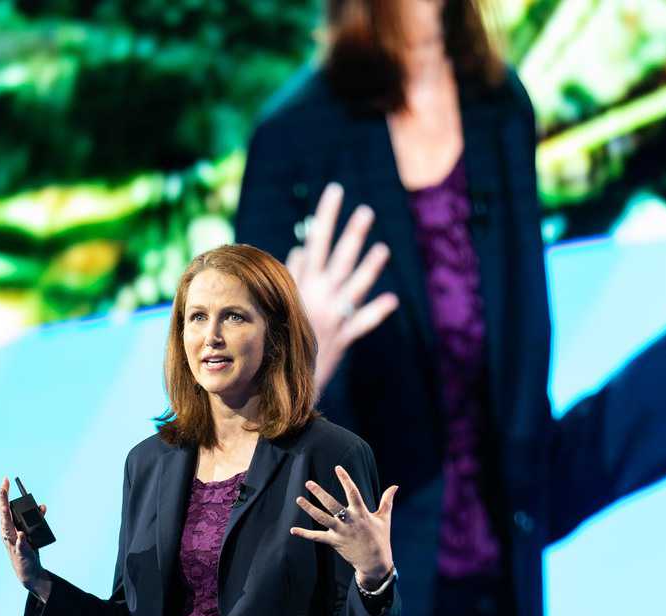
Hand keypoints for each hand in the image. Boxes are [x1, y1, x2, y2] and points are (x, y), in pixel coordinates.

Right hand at [0, 476, 50, 599]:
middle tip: (2, 487)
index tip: (5, 479)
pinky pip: (20, 545)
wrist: (28, 573)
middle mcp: (7, 534)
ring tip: (5, 506)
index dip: (3, 494)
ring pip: (7, 529)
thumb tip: (43, 506)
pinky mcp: (21, 553)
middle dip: (2, 501)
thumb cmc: (27, 550)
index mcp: (8, 528)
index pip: (4, 508)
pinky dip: (20, 540)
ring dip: (6, 517)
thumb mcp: (30, 533)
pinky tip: (21, 534)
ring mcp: (12, 544)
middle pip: (3, 515)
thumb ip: (36, 519)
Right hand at [287, 183, 400, 395]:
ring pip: (352, 288)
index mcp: (300, 284)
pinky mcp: (340, 338)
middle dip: (351, 234)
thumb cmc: (274, 334)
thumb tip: (300, 248)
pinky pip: (360, 323)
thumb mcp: (277, 299)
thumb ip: (293, 273)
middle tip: (366, 211)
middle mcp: (316, 296)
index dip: (326, 216)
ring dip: (368, 268)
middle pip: (337, 259)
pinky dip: (375, 312)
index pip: (315, 241)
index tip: (336, 190)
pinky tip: (392, 300)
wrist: (273, 376)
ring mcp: (330, 316)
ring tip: (383, 248)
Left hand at [289, 464, 397, 585]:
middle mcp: (349, 521)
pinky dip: (305, 534)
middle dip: (320, 493)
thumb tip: (395, 486)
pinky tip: (293, 530)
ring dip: (309, 509)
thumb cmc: (380, 539)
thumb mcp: (384, 519)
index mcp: (362, 513)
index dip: (345, 479)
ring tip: (298, 499)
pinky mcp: (334, 542)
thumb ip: (387, 501)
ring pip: (322, 518)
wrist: (375, 563)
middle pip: (332, 504)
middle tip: (309, 483)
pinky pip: (317, 537)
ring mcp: (340, 532)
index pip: (353, 492)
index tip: (337, 468)